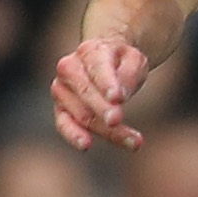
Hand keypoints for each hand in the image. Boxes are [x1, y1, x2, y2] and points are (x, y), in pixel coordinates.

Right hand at [51, 35, 150, 151]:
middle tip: (118, 120)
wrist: (103, 62)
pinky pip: (64, 125)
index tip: (118, 98)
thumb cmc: (121, 63)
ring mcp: (61, 89)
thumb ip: (129, 74)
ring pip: (83, 114)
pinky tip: (86, 145)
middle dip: (103, 109)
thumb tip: (118, 98)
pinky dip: (74, 135)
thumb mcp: (135, 61)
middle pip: (87, 93)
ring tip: (136, 142)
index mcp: (90, 51)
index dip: (107, 83)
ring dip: (108, 130)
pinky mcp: (60, 109)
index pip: (99, 68)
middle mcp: (70, 68)